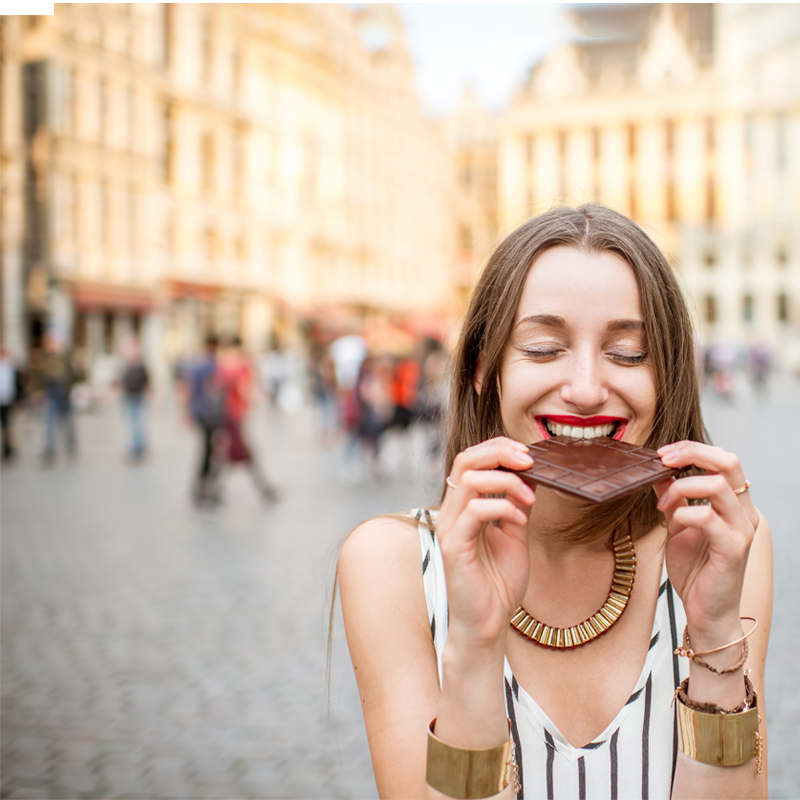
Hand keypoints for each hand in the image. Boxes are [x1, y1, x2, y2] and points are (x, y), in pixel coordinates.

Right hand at [435, 437, 535, 648]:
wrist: (488, 625)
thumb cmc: (498, 584)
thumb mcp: (515, 535)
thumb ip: (517, 505)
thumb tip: (531, 475)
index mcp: (464, 506)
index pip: (472, 460)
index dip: (498, 448)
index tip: (528, 454)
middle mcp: (452, 512)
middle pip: (465, 459)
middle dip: (499, 451)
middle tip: (528, 460)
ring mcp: (449, 527)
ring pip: (468, 479)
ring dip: (505, 480)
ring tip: (529, 496)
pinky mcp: (453, 545)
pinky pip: (474, 511)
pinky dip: (502, 507)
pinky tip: (519, 520)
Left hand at [653, 441, 757, 646]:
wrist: (706, 611)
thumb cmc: (695, 569)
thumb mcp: (678, 524)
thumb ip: (673, 497)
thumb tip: (657, 470)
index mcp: (734, 504)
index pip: (724, 459)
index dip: (693, 448)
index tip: (663, 453)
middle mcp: (744, 513)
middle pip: (729, 462)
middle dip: (692, 453)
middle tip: (663, 459)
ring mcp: (742, 530)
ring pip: (717, 485)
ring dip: (681, 487)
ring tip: (662, 504)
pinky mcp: (733, 549)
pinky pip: (708, 517)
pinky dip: (683, 514)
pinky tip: (672, 523)